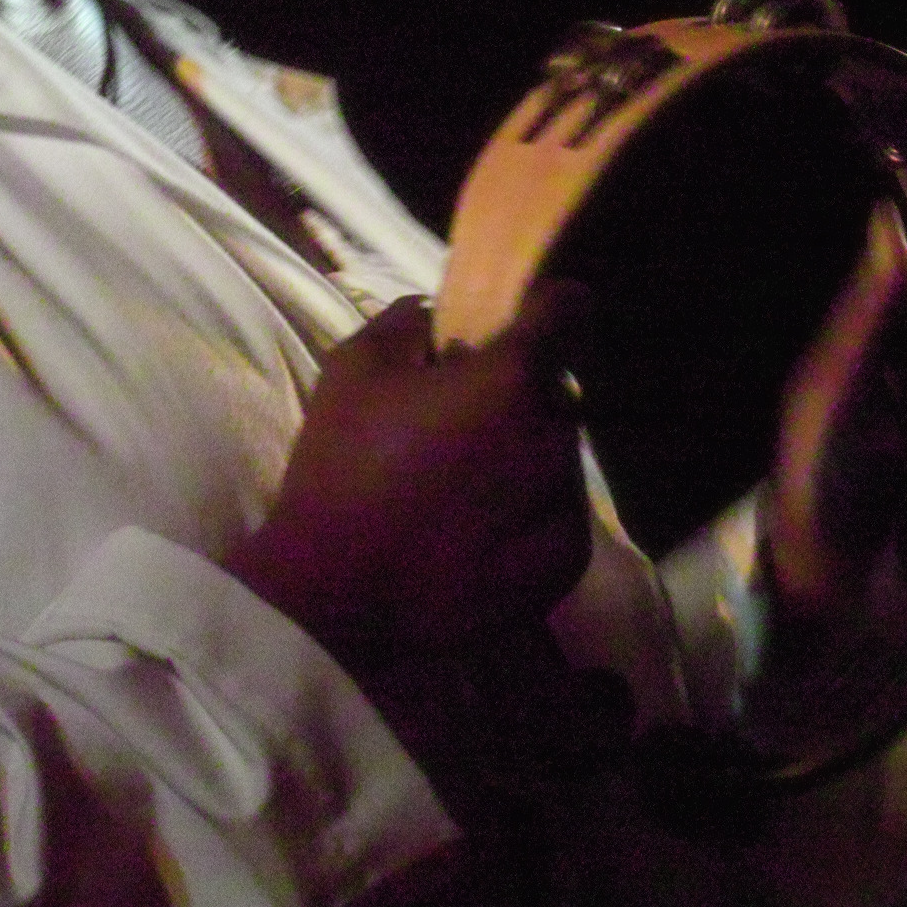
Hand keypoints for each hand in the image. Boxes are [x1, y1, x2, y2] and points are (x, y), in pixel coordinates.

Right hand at [227, 284, 593, 665]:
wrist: (336, 597)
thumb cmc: (341, 472)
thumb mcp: (353, 369)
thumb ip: (408, 323)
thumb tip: (440, 317)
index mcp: (510, 379)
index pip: (570, 309)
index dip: (545, 308)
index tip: (513, 327)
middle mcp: (555, 435)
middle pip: (554, 393)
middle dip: (517, 397)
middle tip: (459, 424)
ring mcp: (568, 504)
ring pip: (557, 454)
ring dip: (524, 455)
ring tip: (461, 489)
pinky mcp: (566, 562)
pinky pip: (559, 515)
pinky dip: (529, 513)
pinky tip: (475, 533)